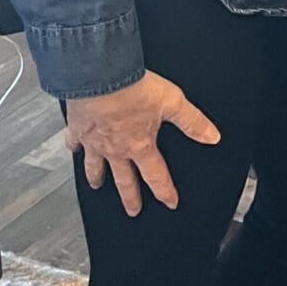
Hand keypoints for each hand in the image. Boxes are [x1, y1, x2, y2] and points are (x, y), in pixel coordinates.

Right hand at [65, 70, 220, 214]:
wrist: (99, 75)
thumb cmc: (133, 88)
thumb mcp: (172, 102)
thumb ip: (193, 122)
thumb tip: (212, 137)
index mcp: (140, 145)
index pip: (156, 175)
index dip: (165, 191)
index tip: (169, 202)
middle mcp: (116, 149)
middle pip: (125, 180)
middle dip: (130, 197)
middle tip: (132, 210)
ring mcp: (95, 141)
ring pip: (96, 166)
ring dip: (97, 178)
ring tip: (97, 186)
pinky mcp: (77, 128)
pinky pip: (74, 143)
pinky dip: (74, 148)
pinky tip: (74, 150)